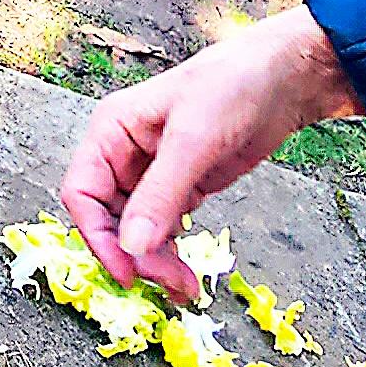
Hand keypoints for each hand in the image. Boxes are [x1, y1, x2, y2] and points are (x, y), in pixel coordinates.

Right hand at [59, 6, 362, 302]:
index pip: (82, 193)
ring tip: (185, 286)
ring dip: (153, 262)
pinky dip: (170, 254)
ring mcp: (152, 175)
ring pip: (134, 231)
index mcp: (111, 132)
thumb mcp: (193, 139)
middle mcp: (124, 155)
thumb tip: (131, 247)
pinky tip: (187, 274)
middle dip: (132, 254)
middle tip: (167, 281)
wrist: (283, 80)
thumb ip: (161, 193)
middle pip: (107, 220)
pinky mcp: (182, 189)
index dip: (97, 236)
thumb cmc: (232, 87)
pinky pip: (162, 230)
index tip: (127, 270)